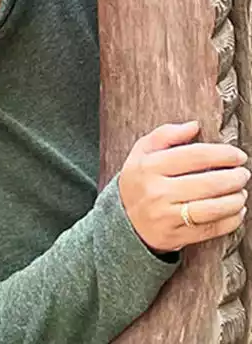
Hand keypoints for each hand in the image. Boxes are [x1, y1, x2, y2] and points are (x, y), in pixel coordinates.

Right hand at [118, 121, 249, 253]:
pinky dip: (231, 220)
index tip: (237, 155)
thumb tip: (194, 126)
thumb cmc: (139, 180)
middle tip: (243, 174)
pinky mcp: (175, 235)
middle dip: (234, 177)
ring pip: (212, 208)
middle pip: (207, 183)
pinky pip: (211, 228)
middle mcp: (157, 191)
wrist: (123, 219)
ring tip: (241, 192)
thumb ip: (165, 134)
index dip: (222, 154)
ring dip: (235, 199)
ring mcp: (166, 215)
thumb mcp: (142, 152)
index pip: (194, 156)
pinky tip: (236, 211)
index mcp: (149, 166)